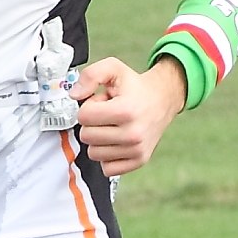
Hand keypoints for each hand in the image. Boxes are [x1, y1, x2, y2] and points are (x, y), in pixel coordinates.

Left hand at [73, 56, 186, 176]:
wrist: (163, 99)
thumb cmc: (136, 86)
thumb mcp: (114, 68)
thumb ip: (90, 75)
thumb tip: (74, 95)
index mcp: (125, 110)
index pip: (84, 117)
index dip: (89, 106)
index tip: (102, 102)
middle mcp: (133, 134)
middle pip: (86, 136)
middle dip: (93, 123)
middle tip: (108, 114)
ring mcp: (136, 150)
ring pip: (94, 153)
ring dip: (99, 139)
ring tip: (114, 125)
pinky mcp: (139, 160)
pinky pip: (106, 168)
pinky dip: (107, 155)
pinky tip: (116, 140)